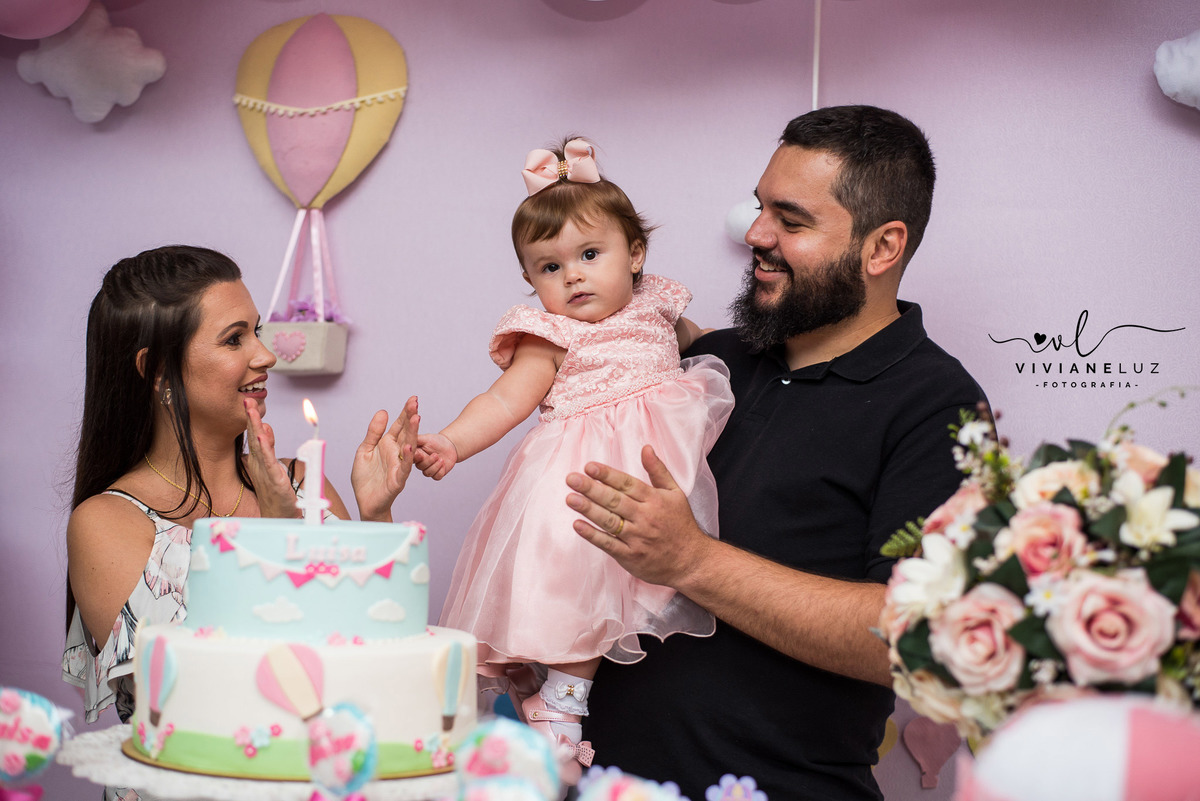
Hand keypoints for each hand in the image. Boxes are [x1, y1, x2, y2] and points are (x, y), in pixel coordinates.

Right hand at [243, 398, 298, 518]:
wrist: (277, 515)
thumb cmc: (273, 490)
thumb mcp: (271, 464)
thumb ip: (268, 446)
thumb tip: (264, 426)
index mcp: (258, 459)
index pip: (254, 435)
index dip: (250, 418)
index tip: (246, 400)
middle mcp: (259, 464)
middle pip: (255, 437)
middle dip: (250, 418)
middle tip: (246, 401)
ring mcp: (266, 472)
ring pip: (261, 448)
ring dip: (256, 429)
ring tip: (252, 413)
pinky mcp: (276, 482)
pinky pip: (270, 464)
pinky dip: (266, 451)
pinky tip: (262, 438)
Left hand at [351, 396, 419, 521]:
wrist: (366, 502)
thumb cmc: (366, 478)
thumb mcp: (365, 450)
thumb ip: (374, 432)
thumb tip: (383, 411)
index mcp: (388, 445)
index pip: (399, 426)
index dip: (405, 413)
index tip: (412, 399)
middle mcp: (396, 453)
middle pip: (406, 432)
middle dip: (410, 417)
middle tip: (416, 402)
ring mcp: (399, 466)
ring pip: (409, 447)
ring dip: (413, 432)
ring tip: (416, 418)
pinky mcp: (398, 480)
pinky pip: (404, 467)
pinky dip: (407, 457)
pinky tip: (409, 445)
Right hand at [414, 432, 458, 480]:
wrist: (449, 445)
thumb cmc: (436, 441)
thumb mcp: (425, 438)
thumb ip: (416, 439)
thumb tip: (407, 439)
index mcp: (415, 455)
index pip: (410, 459)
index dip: (415, 459)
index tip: (420, 455)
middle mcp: (420, 463)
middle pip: (420, 467)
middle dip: (429, 461)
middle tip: (435, 455)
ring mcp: (428, 469)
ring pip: (427, 473)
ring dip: (435, 466)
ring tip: (441, 459)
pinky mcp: (436, 474)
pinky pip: (436, 477)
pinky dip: (441, 470)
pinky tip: (443, 463)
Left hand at [566, 444, 712, 587]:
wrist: (692, 561)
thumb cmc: (681, 525)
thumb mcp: (675, 493)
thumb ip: (658, 471)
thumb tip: (646, 447)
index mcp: (654, 500)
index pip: (627, 484)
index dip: (607, 475)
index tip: (589, 467)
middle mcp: (645, 517)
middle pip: (615, 500)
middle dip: (591, 489)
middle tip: (572, 479)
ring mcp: (637, 538)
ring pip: (609, 521)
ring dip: (588, 509)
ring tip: (570, 498)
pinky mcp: (630, 556)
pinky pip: (608, 544)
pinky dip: (592, 535)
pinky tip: (578, 525)